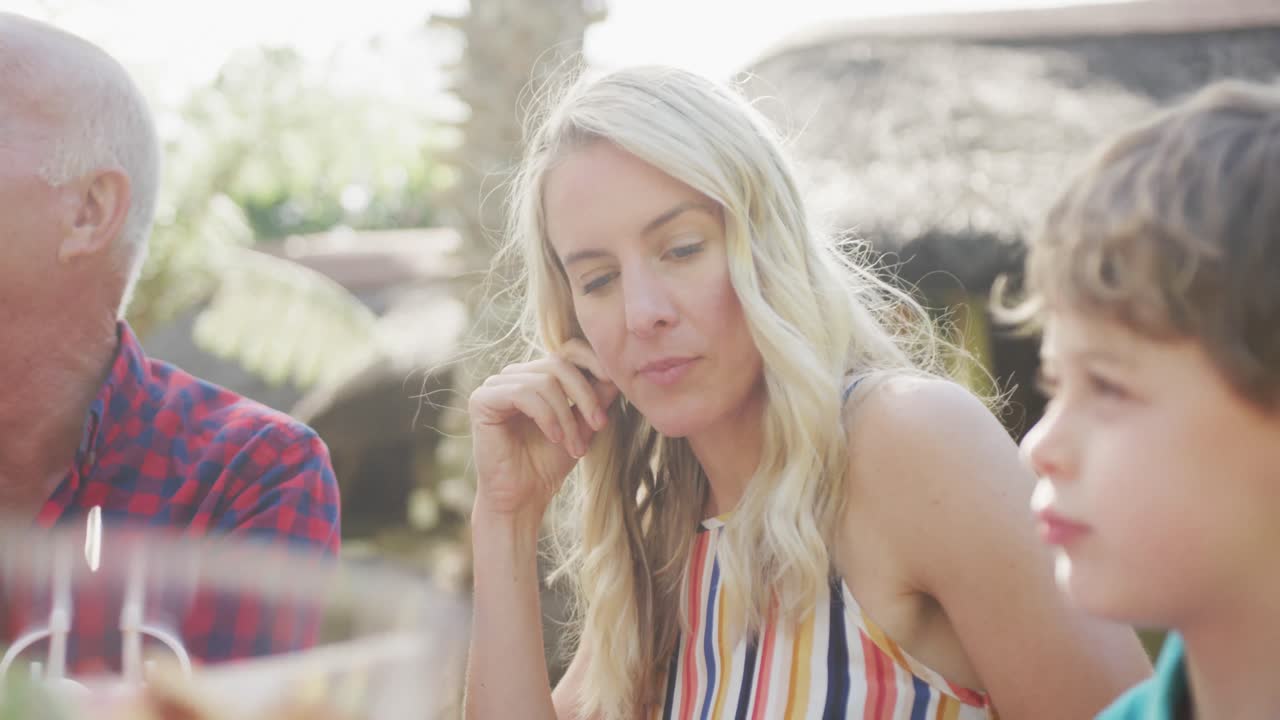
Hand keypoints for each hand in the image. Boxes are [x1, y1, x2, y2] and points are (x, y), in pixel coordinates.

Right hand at [468, 339, 618, 518]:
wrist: (524, 497)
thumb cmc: (550, 463)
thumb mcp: (582, 424)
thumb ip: (596, 397)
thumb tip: (617, 371)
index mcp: (536, 375)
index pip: (566, 350)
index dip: (591, 361)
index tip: (612, 381)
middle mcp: (514, 375)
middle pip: (558, 364)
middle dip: (584, 395)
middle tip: (599, 425)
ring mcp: (495, 385)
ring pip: (544, 381)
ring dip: (566, 416)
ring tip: (575, 446)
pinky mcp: (482, 400)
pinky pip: (523, 393)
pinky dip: (546, 416)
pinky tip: (554, 438)